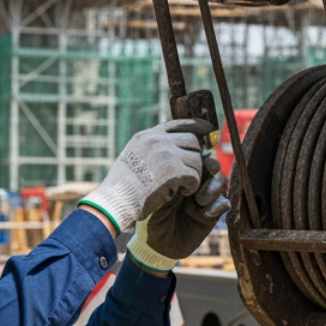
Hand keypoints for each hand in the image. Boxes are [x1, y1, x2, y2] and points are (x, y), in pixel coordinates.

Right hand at [80, 119, 212, 233]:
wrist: (116, 202)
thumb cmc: (122, 187)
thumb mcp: (132, 158)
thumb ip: (151, 149)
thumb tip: (172, 144)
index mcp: (146, 136)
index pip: (177, 123)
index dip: (196, 126)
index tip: (208, 128)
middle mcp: (157, 141)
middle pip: (192, 141)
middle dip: (194, 157)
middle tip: (190, 171)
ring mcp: (166, 154)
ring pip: (196, 160)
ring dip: (193, 174)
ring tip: (181, 185)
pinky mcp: (174, 171)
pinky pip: (195, 176)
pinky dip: (191, 187)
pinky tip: (180, 192)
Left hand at [128, 154, 227, 272]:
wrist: (157, 247)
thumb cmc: (151, 220)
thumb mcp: (156, 200)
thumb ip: (170, 185)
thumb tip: (182, 170)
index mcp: (179, 176)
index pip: (194, 158)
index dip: (198, 156)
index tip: (195, 159)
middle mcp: (194, 184)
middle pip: (212, 165)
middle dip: (212, 166)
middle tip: (208, 170)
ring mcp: (204, 198)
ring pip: (221, 181)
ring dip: (213, 188)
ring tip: (199, 200)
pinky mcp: (212, 215)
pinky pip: (224, 203)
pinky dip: (218, 205)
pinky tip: (205, 214)